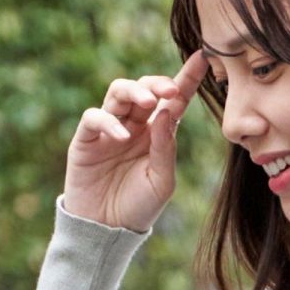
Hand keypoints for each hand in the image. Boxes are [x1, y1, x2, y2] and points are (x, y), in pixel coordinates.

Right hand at [62, 49, 210, 233]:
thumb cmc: (138, 207)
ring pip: (118, 93)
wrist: (107, 231)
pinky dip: (108, 122)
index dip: (187, 79)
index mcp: (157, 133)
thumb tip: (170, 110)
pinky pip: (94, 117)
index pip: (173, 100)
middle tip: (170, 91)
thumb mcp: (162, 180)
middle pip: (144, 89)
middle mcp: (134, 125)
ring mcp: (108, 129)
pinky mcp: (86, 139)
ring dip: (134, 92)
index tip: (203, 58)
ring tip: (148, 103)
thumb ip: (167, 147)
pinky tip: (122, 136)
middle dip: (157, 84)